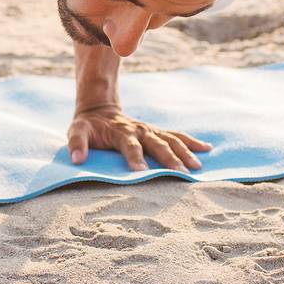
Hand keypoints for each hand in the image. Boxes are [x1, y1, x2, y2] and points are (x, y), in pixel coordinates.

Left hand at [67, 107, 211, 171]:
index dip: (134, 158)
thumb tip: (77, 159)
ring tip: (197, 167)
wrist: (99, 109)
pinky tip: (207, 149)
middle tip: (181, 174)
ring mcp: (150, 130)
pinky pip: (177, 136)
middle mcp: (139, 130)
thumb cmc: (88, 126)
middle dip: (169, 158)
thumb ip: (76, 144)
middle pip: (157, 144)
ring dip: (185, 152)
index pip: (129, 145)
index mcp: (121, 131)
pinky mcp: (156, 132)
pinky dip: (191, 142)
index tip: (141, 172)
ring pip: (171, 140)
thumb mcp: (76, 131)